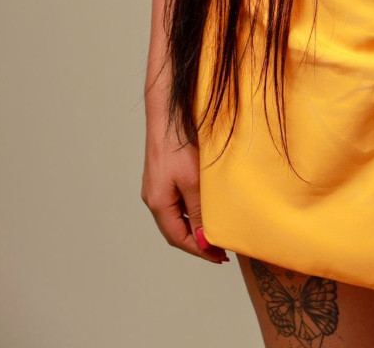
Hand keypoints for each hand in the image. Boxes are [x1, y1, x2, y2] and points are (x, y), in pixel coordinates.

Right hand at [141, 111, 229, 263]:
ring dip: (194, 227)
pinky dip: (190, 211)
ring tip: (215, 232)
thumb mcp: (193, 182)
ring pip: (176, 216)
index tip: (219, 257)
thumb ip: (197, 212)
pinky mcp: (162, 177)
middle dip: (197, 242)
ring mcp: (156, 188)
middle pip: (175, 230)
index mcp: (157, 203)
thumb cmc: (178, 146)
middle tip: (220, 250)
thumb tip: (203, 239)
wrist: (167, 115)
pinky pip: (176, 202)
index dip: (199, 251)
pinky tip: (204, 209)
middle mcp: (153, 198)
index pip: (178, 238)